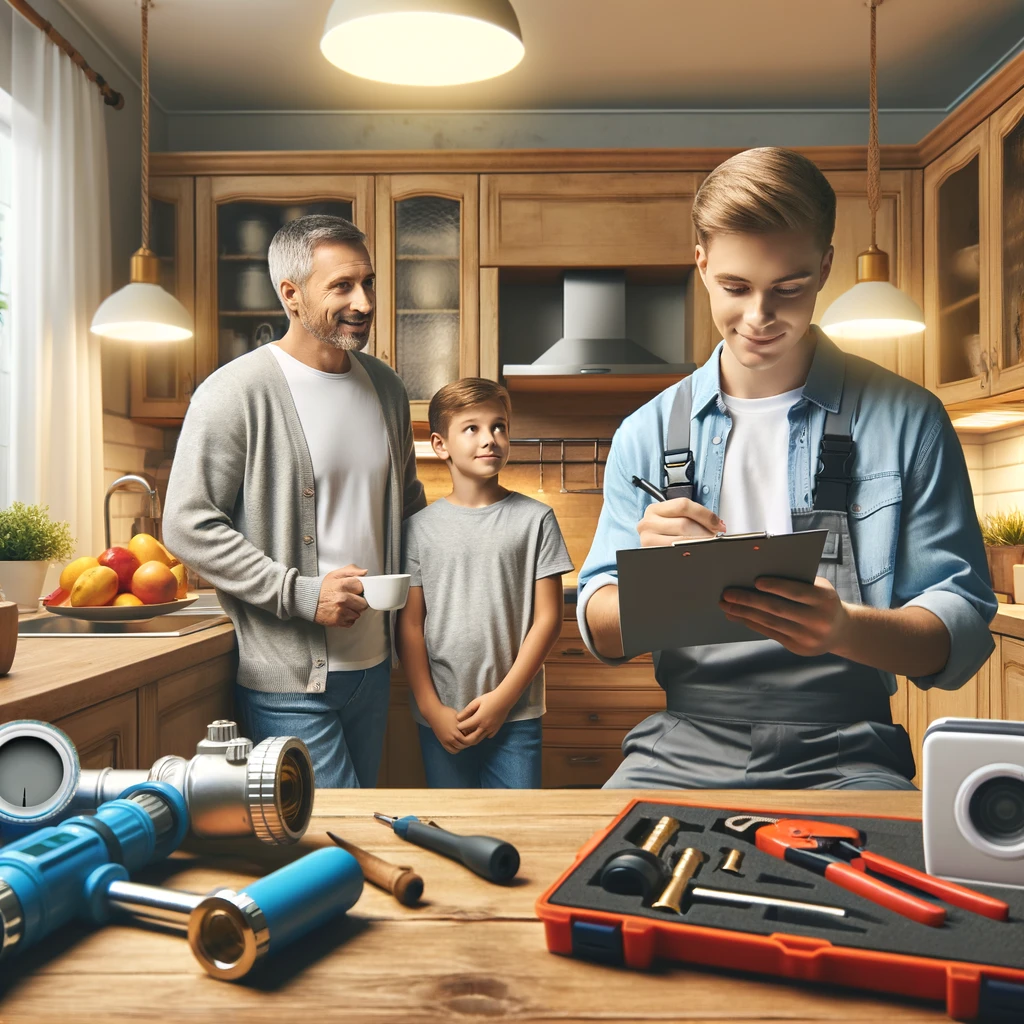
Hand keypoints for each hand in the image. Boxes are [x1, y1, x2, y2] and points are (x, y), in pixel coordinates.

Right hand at [314, 564, 368, 626]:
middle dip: (359, 602)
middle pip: (364, 604)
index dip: (359, 589)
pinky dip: (347, 619)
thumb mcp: (336, 574)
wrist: (307, 600)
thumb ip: (352, 571)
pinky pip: (351, 622)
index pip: (363, 588)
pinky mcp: (337, 621)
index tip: (354, 590)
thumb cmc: (322, 587)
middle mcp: (342, 599)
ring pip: (358, 614)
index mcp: (343, 585)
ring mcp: (340, 611)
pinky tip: (340, 612)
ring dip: (353, 611)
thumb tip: (365, 573)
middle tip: (351, 599)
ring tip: (344, 605)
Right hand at [426, 704, 471, 754]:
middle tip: (472, 737)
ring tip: (466, 740)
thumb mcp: (459, 717)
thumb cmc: (447, 713)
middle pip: (464, 745)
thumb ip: (466, 725)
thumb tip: (474, 730)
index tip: (476, 734)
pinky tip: (459, 743)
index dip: (473, 738)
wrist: (434, 713)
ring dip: (463, 745)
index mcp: (456, 732)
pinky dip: (456, 749)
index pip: (468, 740)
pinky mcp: (442, 742)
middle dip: (469, 742)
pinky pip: (451, 750)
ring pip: (458, 748)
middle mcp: (451, 739)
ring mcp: (446, 741)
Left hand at [456, 689, 513, 745]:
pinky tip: (480, 730)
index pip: (464, 727)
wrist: (505, 699)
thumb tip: (457, 718)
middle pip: (471, 738)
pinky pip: (487, 736)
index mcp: (478, 718)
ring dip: (472, 739)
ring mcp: (491, 729)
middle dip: (463, 738)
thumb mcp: (476, 702)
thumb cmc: (489, 698)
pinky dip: (482, 736)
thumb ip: (467, 711)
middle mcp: (484, 726)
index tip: (457, 724)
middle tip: (460, 735)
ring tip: (468, 734)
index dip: (459, 726)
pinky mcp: (496, 729)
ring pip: (479, 740)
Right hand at [637, 497, 725, 547]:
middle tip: (714, 536)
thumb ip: (690, 517)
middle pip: (684, 524)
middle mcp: (648, 523)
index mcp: (654, 509)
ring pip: (681, 540)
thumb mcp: (672, 520)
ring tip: (706, 544)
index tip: (717, 523)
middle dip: (705, 531)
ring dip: (699, 543)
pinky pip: (677, 553)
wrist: (649, 550)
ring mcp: (647, 539)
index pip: (683, 505)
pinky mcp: (651, 553)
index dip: (705, 514)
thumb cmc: (665, 534)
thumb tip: (716, 524)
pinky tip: (695, 551)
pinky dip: (690, 552)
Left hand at [719, 575, 850, 656]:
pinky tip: (739, 617)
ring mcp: (807, 637)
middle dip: (749, 601)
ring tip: (726, 606)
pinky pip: (771, 634)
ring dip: (744, 614)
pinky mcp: (798, 648)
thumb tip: (758, 579)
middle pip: (777, 609)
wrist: (842, 631)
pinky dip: (753, 624)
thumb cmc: (823, 602)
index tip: (755, 581)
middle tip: (727, 594)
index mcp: (824, 600)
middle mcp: (817, 620)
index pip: (796, 592)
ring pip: (770, 623)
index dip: (775, 586)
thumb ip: (797, 583)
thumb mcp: (819, 588)